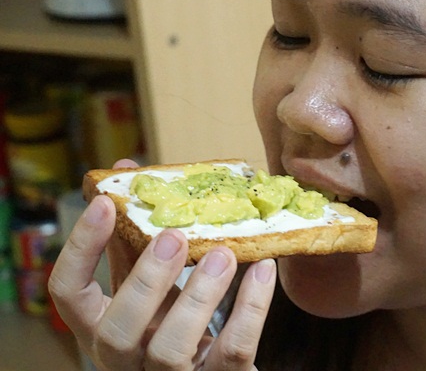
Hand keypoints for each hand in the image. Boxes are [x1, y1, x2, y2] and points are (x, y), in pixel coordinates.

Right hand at [48, 160, 276, 370]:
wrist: (218, 368)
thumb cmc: (177, 319)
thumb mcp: (151, 284)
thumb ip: (137, 239)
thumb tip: (127, 168)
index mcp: (104, 326)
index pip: (67, 295)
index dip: (80, 249)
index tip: (103, 202)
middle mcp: (128, 359)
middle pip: (116, 331)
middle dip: (144, 280)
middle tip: (174, 236)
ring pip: (171, 349)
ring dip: (198, 296)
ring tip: (223, 252)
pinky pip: (232, 351)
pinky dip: (251, 308)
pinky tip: (263, 269)